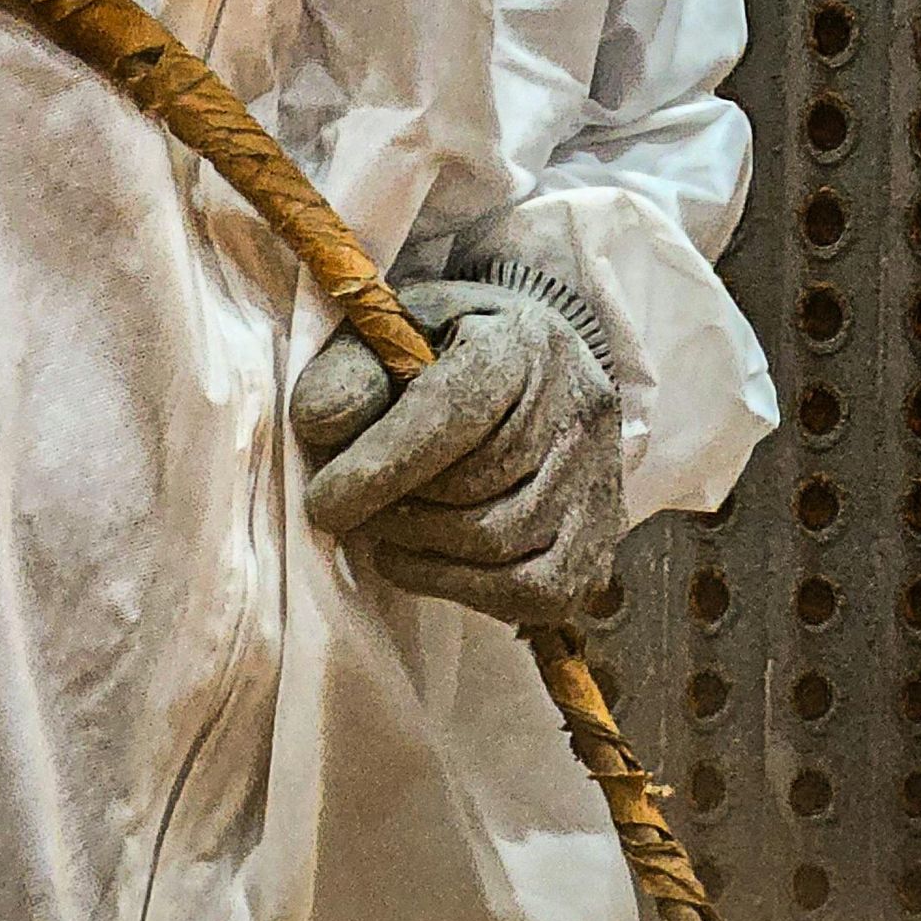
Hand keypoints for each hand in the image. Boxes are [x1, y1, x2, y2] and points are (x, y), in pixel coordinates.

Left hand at [289, 277, 621, 626]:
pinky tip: (421, 560)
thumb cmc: (447, 348)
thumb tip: (321, 425)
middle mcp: (577, 408)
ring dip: (421, 547)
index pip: (454, 412)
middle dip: (396, 507)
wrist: (534, 364)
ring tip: (384, 524)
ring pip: (499, 544)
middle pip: (474, 487)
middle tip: (351, 504)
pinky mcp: (598, 538)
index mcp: (522, 343)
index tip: (323, 503)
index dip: (382, 466)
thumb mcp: (394, 329)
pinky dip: (461, 588)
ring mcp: (597, 479)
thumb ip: (353, 369)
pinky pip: (532, 591)